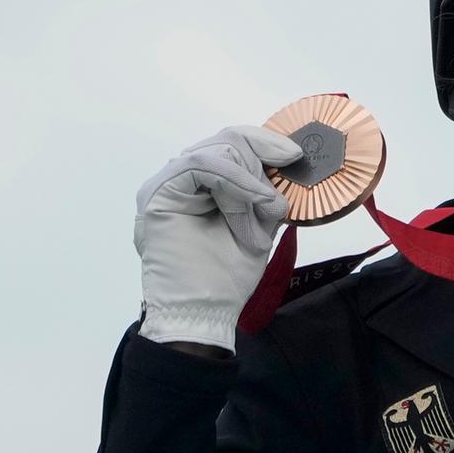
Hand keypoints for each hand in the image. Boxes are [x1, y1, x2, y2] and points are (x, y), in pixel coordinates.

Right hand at [134, 124, 304, 352]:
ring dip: (248, 182)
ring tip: (260, 213)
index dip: (266, 143)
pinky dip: (233, 181)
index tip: (295, 155)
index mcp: (205, 185)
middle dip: (260, 167)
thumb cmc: (228, 276)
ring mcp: (168, 184)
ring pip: (217, 151)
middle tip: (273, 202)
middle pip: (227, 142)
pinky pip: (201, 165)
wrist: (204, 310)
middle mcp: (183, 180)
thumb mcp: (259, 224)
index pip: (234, 144)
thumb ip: (265, 192)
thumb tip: (287, 159)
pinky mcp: (158, 192)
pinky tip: (251, 201)